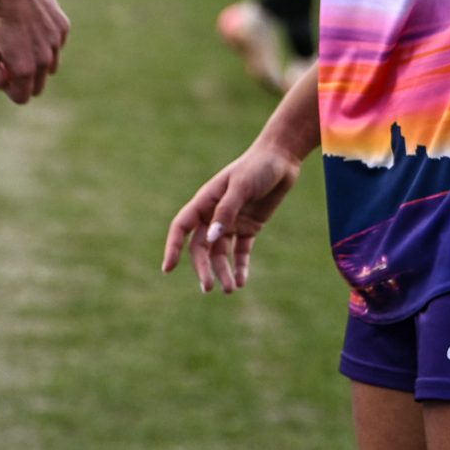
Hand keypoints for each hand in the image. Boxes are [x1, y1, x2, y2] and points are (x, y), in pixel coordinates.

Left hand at [0, 0, 66, 103]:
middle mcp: (45, 60)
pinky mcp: (62, 27)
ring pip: (49, 65)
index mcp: (25, 70)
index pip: (23, 97)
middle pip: (39, 85)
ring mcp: (56, 44)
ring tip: (20, 40)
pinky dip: (44, 40)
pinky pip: (55, 44)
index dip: (10, 89)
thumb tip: (5, 86)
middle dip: (24, 79)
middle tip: (10, 59)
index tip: (3, 73)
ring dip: (36, 60)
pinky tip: (31, 25)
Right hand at [162, 142, 299, 292]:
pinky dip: (240, 266)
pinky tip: (241, 282)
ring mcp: (231, 223)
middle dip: (203, 268)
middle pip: (201, 247)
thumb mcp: (241, 186)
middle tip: (208, 287)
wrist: (282, 159)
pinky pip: (241, 251)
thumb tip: (211, 238)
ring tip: (230, 290)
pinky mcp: (249, 227)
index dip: (173, 247)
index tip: (168, 268)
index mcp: (204, 202)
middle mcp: (213, 215)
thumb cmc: (257, 167)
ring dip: (223, 271)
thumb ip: (226, 211)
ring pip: (221, 253)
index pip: (181, 228)